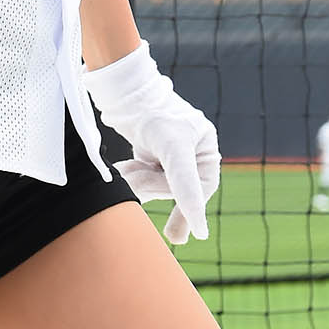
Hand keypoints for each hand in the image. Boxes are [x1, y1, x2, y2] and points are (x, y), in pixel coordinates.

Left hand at [81, 40, 220, 243]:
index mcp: (204, 148)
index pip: (200, 187)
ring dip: (139, 181)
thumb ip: (184, 185)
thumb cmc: (154, 113)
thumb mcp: (173, 148)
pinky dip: (133, 176)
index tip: (193, 235)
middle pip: (174, 189)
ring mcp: (169, 157)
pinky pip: (144, 179)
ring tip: (125, 170)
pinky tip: (125, 169)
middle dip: (153, 186)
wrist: (124, 93)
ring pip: (156, 186)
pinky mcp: (151, 158)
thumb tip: (198, 229)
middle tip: (135, 184)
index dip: (192, 210)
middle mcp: (190, 153)